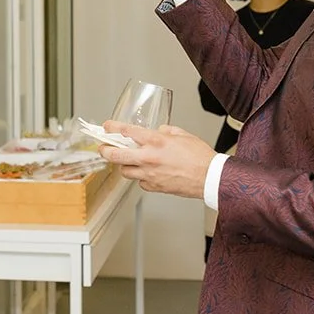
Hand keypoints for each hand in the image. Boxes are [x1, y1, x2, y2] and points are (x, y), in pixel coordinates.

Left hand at [96, 120, 213, 198]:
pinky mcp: (154, 187)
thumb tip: (159, 131)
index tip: (106, 127)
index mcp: (155, 141)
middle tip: (103, 148)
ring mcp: (149, 174)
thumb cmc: (200, 157)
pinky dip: (141, 177)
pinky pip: (140, 182)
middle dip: (105, 150)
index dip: (112, 128)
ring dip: (124, 165)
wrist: (210, 177)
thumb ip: (166, 131)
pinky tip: (147, 173)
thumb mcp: (182, 135)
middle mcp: (148, 157)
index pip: (125, 131)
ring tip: (128, 161)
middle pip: (115, 155)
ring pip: (124, 171)